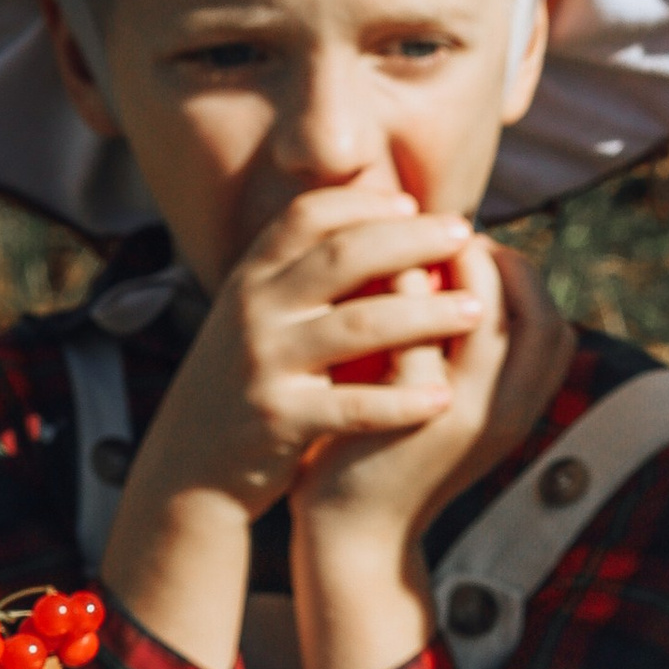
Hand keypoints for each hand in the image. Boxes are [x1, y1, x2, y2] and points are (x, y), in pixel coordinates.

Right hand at [139, 187, 486, 522]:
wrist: (190, 466)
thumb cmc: (246, 382)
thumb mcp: (259, 316)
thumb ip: (301, 274)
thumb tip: (372, 223)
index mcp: (252, 277)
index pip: (309, 215)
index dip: (363, 203)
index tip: (413, 202)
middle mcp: (255, 310)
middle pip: (343, 257)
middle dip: (411, 240)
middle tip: (465, 234)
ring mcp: (265, 363)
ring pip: (359, 326)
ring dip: (426, 316)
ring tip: (478, 311)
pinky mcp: (280, 419)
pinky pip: (352, 406)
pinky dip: (402, 402)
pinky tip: (446, 397)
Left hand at [291, 239, 570, 557]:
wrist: (356, 530)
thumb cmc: (397, 453)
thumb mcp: (451, 412)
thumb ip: (472, 363)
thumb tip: (468, 285)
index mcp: (523, 413)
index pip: (556, 327)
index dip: (523, 279)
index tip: (477, 255)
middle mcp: (508, 414)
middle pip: (538, 314)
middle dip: (499, 262)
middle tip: (448, 241)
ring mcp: (466, 415)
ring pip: (487, 313)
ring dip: (455, 263)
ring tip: (413, 249)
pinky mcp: (413, 411)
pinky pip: (419, 328)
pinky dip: (404, 287)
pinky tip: (373, 273)